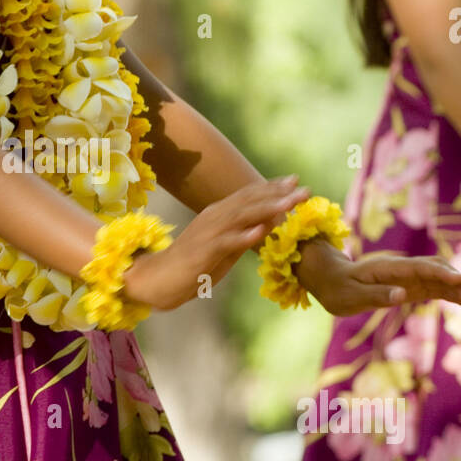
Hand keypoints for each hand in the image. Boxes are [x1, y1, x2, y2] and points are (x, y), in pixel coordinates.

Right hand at [124, 176, 311, 311]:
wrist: (156, 279)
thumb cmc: (190, 266)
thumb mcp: (224, 249)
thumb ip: (244, 235)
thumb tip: (270, 224)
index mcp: (219, 214)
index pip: (249, 196)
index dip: (272, 187)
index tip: (295, 181)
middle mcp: (214, 217)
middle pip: (249, 201)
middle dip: (278, 194)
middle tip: (304, 189)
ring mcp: (207, 233)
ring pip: (241, 217)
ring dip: (267, 209)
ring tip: (290, 204)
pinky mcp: (201, 252)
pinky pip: (225, 242)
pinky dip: (243, 236)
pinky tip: (260, 231)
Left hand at [295, 239, 460, 316]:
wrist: (330, 280)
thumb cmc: (337, 289)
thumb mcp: (351, 296)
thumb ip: (376, 295)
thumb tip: (402, 296)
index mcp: (388, 269)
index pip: (419, 268)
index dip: (440, 274)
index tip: (458, 281)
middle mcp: (401, 269)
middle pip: (434, 271)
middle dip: (455, 283)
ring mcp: (406, 277)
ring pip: (437, 279)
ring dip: (456, 288)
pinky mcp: (408, 286)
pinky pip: (432, 287)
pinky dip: (449, 293)